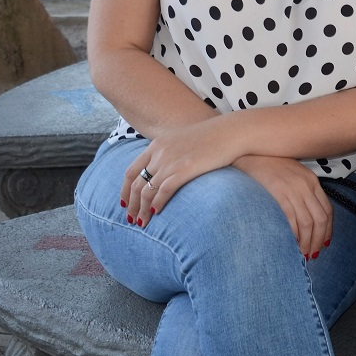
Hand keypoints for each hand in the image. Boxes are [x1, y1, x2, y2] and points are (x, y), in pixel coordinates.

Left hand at [120, 120, 235, 226]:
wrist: (231, 132)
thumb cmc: (212, 138)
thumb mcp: (184, 140)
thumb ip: (170, 153)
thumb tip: (164, 171)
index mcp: (157, 144)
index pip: (131, 171)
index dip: (124, 190)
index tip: (124, 203)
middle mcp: (159, 152)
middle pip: (136, 184)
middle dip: (131, 204)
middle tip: (131, 219)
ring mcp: (171, 161)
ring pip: (147, 191)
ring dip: (142, 210)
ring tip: (142, 223)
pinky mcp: (184, 169)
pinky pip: (163, 192)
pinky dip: (157, 205)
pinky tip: (157, 213)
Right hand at [234, 156, 332, 259]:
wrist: (250, 150)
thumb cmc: (268, 164)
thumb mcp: (292, 174)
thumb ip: (302, 190)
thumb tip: (306, 215)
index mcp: (312, 181)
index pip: (327, 210)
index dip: (328, 230)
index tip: (323, 244)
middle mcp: (307, 185)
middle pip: (320, 219)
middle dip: (318, 240)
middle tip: (311, 255)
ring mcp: (293, 188)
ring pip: (308, 223)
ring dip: (306, 242)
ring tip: (301, 254)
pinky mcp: (278, 192)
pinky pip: (291, 219)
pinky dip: (293, 235)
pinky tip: (290, 243)